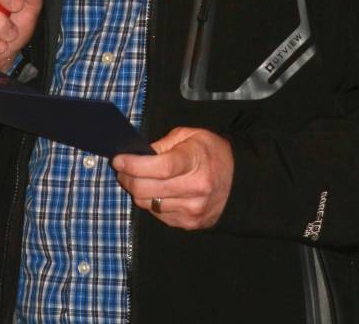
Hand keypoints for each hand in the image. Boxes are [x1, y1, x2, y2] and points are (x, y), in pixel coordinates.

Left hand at [112, 127, 232, 229]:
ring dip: (137, 191)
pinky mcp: (189, 224)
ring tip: (139, 178)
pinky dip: (152, 202)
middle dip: (127, 178)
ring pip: (148, 204)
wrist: (240, 181)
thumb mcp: (190, 135)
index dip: (134, 165)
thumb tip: (138, 154)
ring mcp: (192, 210)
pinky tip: (157, 191)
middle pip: (148, 189)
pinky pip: (158, 215)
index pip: (159, 167)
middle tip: (122, 169)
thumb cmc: (212, 153)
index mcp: (195, 161)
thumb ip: (163, 144)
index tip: (118, 160)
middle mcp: (195, 189)